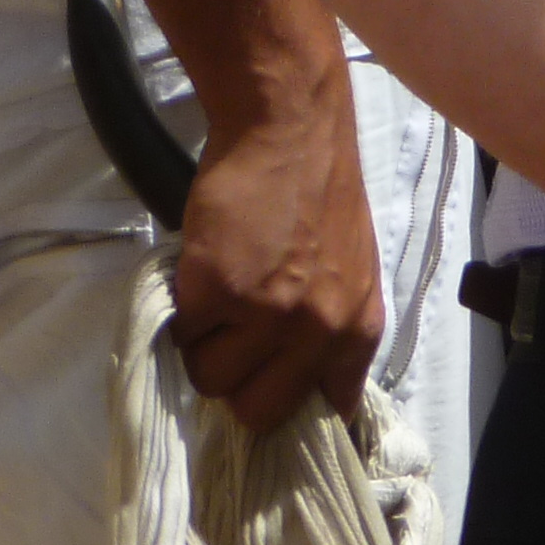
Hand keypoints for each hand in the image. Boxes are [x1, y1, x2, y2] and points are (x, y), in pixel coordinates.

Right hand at [172, 77, 382, 429]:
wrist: (292, 131)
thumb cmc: (317, 198)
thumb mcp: (349, 275)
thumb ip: (329, 332)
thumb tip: (293, 391)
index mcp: (359, 328)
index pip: (328, 412)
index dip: (290, 413)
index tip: (268, 402)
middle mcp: (322, 330)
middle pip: (259, 411)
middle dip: (237, 381)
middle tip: (233, 335)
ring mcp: (271, 315)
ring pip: (212, 379)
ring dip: (206, 344)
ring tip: (224, 293)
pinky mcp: (223, 293)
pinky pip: (185, 337)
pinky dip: (185, 312)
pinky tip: (207, 271)